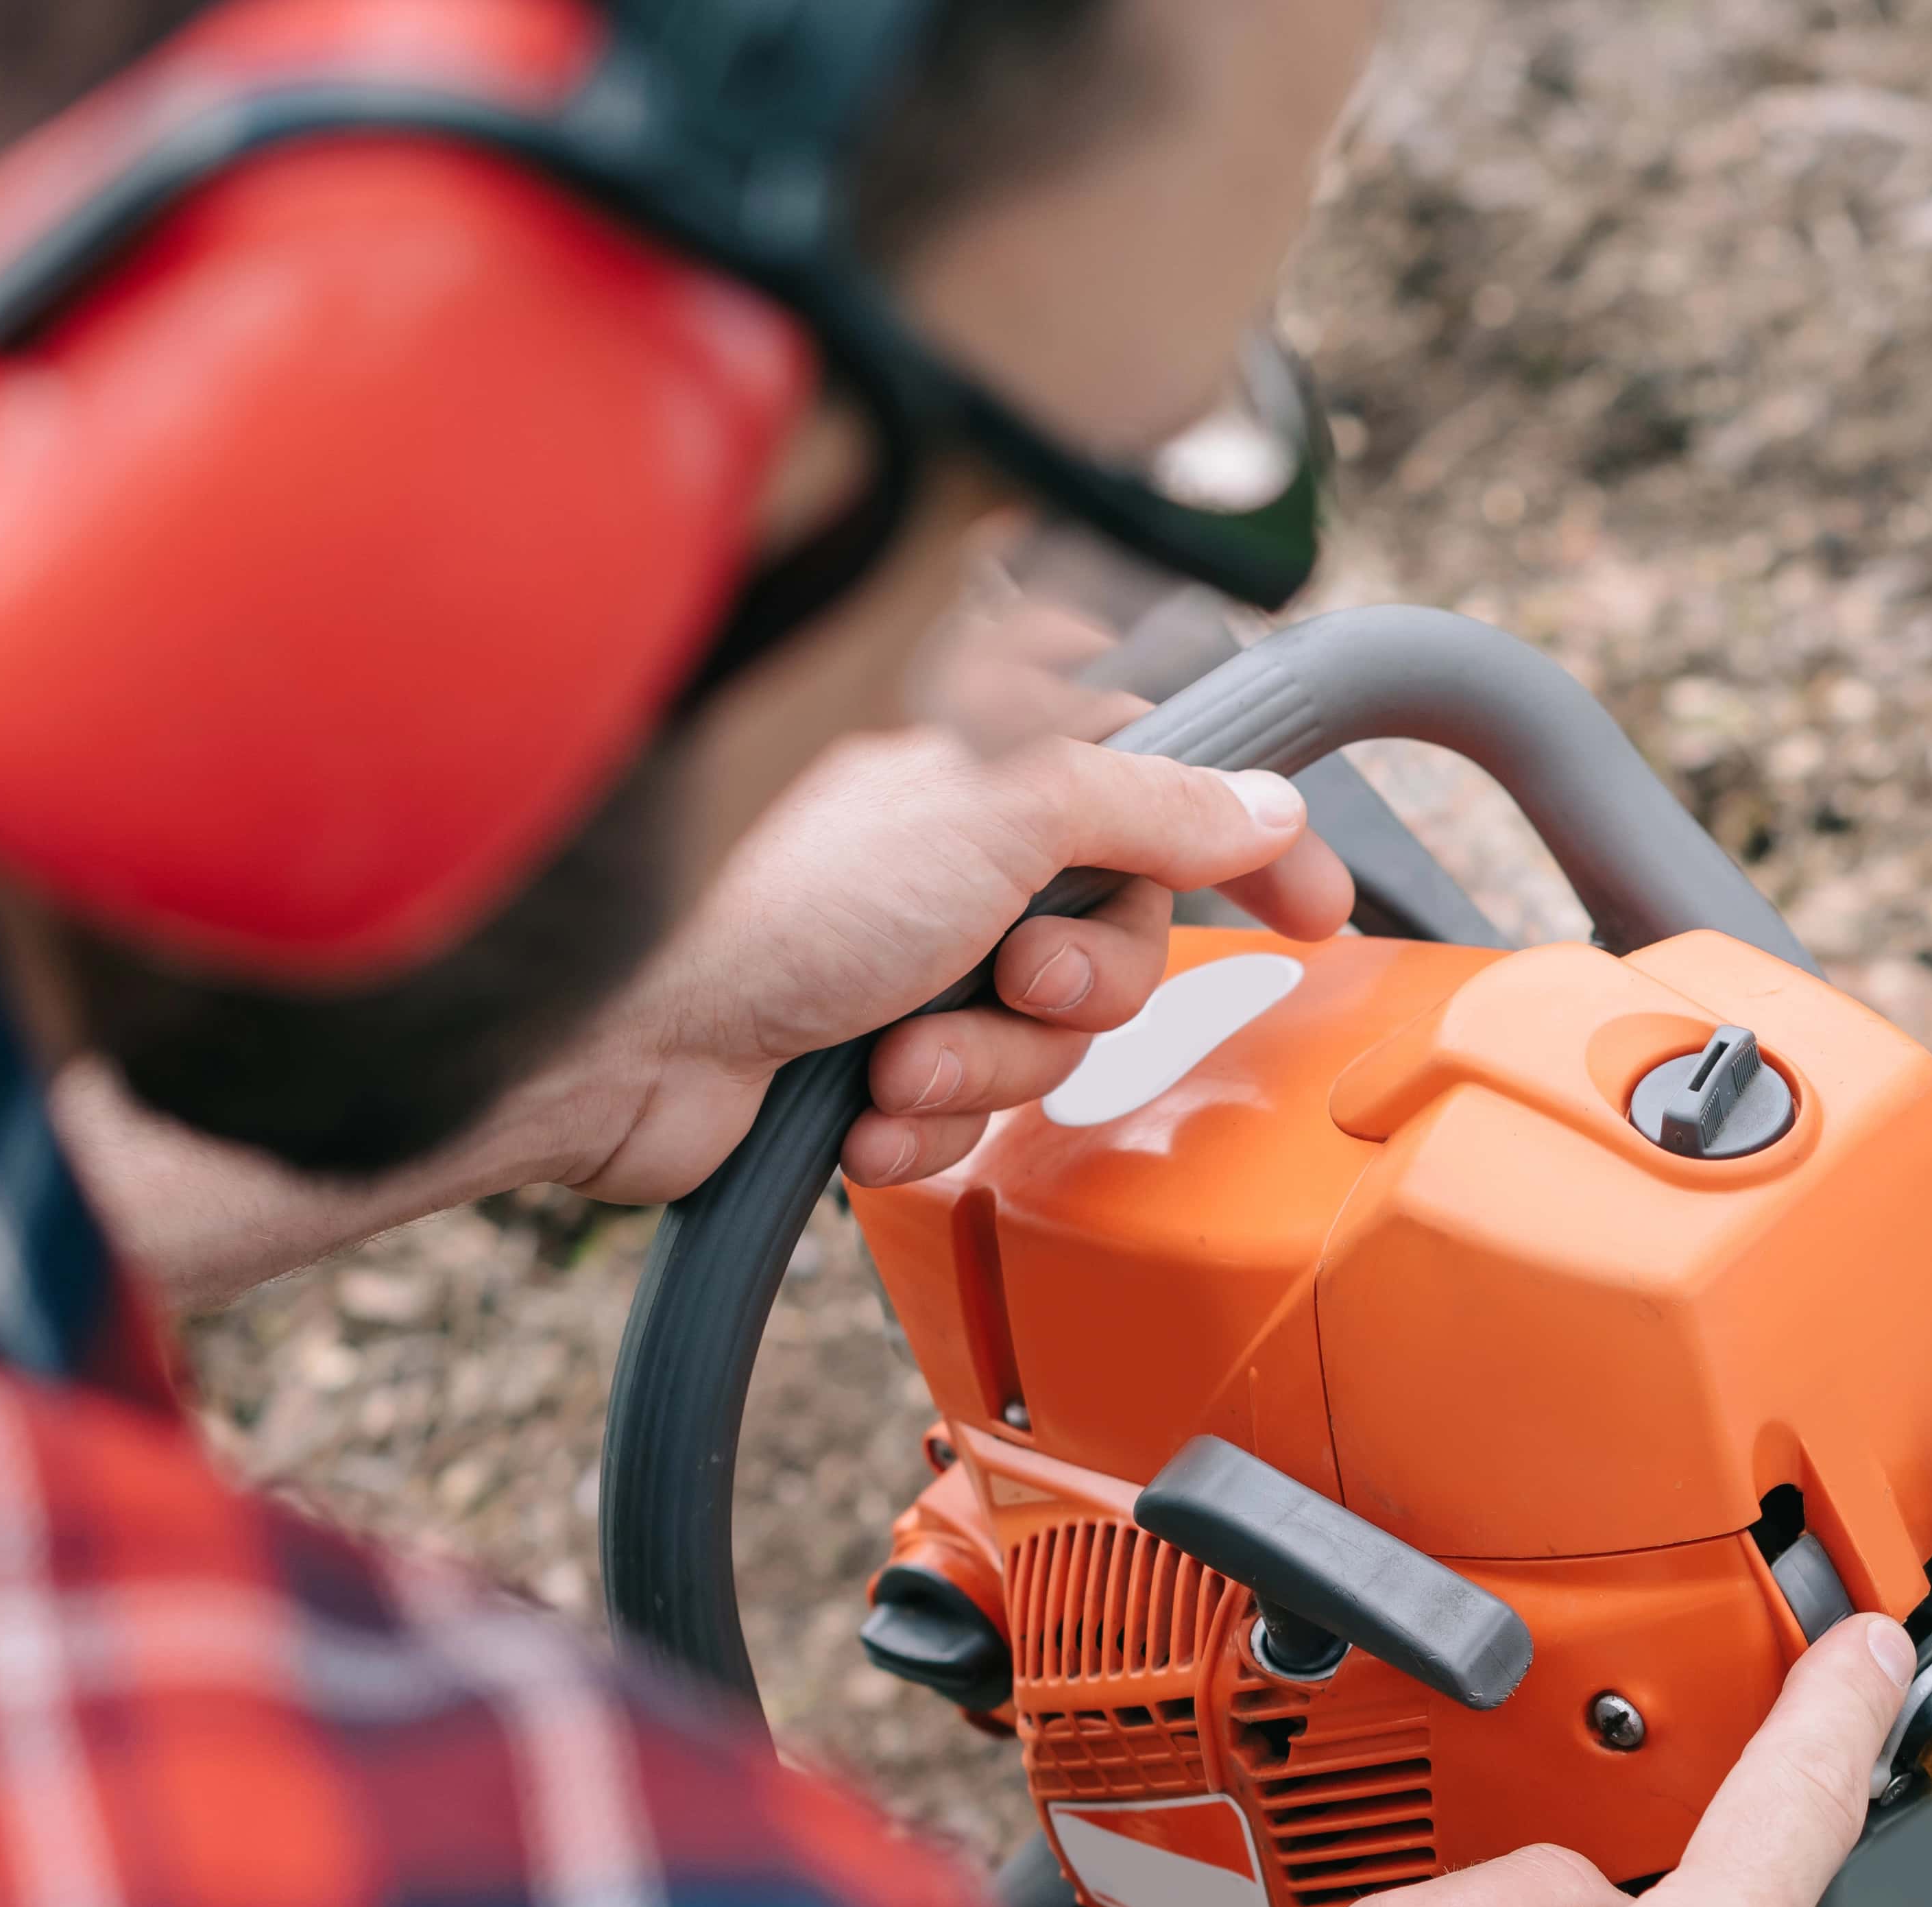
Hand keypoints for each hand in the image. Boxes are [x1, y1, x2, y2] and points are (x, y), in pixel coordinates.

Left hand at [511, 700, 1354, 1207]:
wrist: (614, 1036)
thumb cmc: (766, 890)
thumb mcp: (1001, 814)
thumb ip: (1153, 806)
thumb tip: (1265, 805)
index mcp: (985, 753)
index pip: (1167, 783)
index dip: (1252, 847)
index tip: (1317, 908)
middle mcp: (950, 848)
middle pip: (1121, 936)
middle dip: (1072, 990)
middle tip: (1008, 975)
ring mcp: (905, 955)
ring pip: (1044, 1041)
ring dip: (979, 1065)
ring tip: (892, 1053)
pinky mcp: (862, 1059)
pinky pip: (967, 1117)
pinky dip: (921, 1127)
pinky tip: (855, 1109)